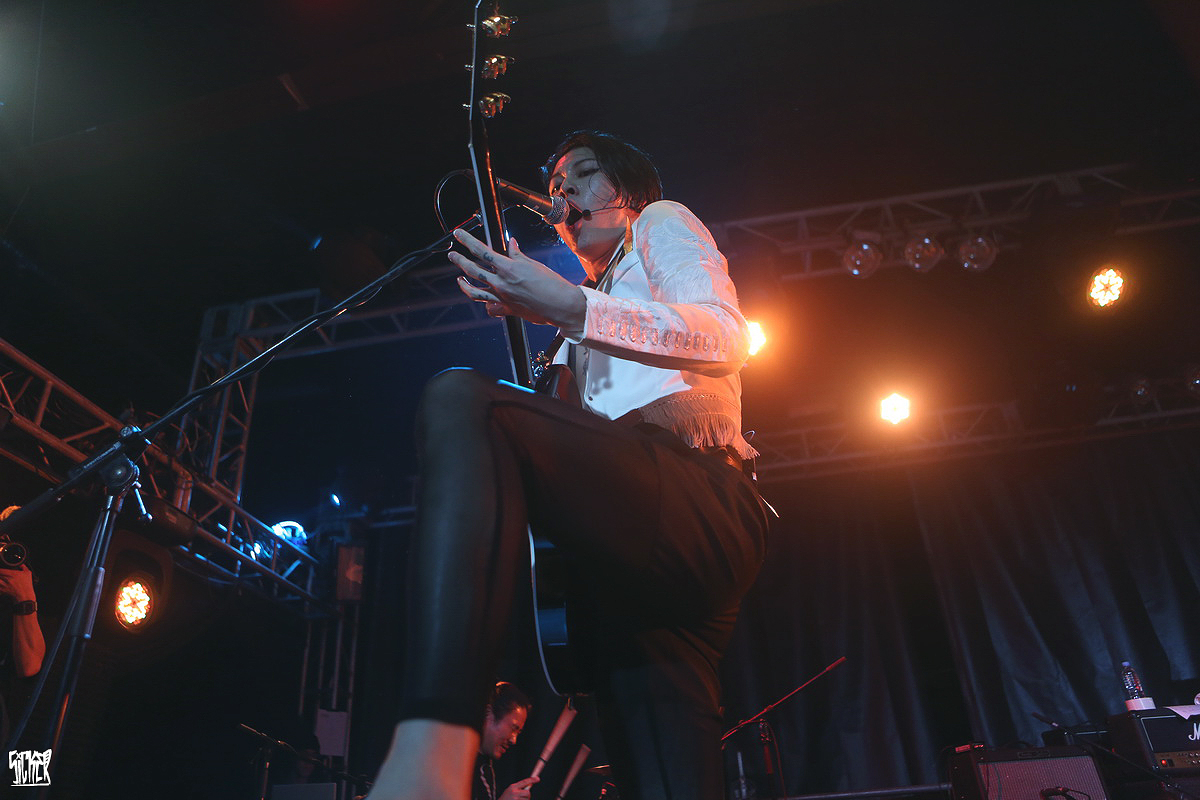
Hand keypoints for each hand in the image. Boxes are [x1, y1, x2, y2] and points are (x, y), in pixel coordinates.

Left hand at [0, 565, 35, 602]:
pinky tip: (1, 585)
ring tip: (1, 579)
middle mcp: (7, 579)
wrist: (25, 596)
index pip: (1, 570)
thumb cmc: (27, 585)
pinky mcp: (3, 590)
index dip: (0, 570)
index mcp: (13, 574)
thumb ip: (23, 567)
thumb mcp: (28, 573)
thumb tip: (20, 564)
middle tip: (1, 574)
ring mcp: (4, 585)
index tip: (0, 570)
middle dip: (0, 574)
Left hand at [450, 229, 585, 329]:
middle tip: (453, 254)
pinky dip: (483, 301)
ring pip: (474, 290)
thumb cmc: (552, 284)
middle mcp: (501, 283)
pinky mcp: (506, 309)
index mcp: (508, 268)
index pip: (482, 251)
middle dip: (460, 260)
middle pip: (473, 270)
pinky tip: (480, 296)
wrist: (561, 305)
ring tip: (459, 277)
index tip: (458, 235)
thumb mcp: (534, 264)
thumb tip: (511, 244)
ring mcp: (502, 298)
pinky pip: (488, 306)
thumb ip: (518, 255)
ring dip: (464, 282)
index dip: (467, 241)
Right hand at [498, 776, 538, 799]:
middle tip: (524, 797)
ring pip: (527, 799)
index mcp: (513, 787)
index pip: (524, 782)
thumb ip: (518, 788)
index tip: (538, 779)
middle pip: (528, 792)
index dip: (532, 780)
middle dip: (528, 795)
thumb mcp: (510, 790)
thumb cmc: (505, 798)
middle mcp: (514, 792)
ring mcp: (516, 799)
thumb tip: (528, 785)